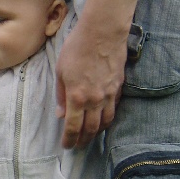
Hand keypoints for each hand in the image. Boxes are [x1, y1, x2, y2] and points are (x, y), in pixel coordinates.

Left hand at [55, 17, 126, 147]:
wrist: (103, 32)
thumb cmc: (77, 48)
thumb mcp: (60, 71)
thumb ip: (61, 95)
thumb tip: (61, 114)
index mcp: (77, 97)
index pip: (73, 127)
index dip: (69, 140)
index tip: (66, 146)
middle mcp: (95, 100)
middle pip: (90, 129)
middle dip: (83, 140)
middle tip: (78, 146)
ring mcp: (109, 95)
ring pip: (105, 122)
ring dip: (97, 133)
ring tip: (90, 137)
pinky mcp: (119, 87)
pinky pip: (113, 109)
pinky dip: (107, 119)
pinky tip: (102, 121)